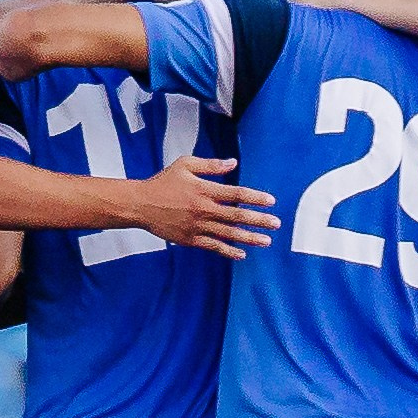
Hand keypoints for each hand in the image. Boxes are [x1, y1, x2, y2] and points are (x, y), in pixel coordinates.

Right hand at [130, 156, 279, 258]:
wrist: (140, 204)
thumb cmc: (163, 182)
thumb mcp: (185, 165)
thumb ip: (211, 165)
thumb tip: (233, 163)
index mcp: (204, 189)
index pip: (236, 193)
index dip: (255, 197)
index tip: (271, 201)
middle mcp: (203, 209)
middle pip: (237, 215)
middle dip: (259, 220)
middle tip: (276, 223)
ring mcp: (197, 226)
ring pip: (228, 233)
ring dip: (249, 238)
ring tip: (266, 241)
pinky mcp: (190, 239)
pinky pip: (213, 246)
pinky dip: (228, 251)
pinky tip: (242, 254)